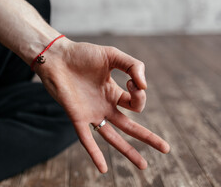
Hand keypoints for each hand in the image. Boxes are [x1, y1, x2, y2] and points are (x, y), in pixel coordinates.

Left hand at [35, 38, 169, 172]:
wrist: (57, 57)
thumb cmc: (82, 54)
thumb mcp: (112, 55)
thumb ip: (133, 65)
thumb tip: (144, 86)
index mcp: (114, 92)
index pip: (136, 103)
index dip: (140, 94)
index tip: (132, 79)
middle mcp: (104, 106)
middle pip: (130, 126)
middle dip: (148, 138)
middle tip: (166, 149)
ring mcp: (92, 113)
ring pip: (113, 137)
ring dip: (128, 151)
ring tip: (143, 166)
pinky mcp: (77, 117)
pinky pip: (87, 139)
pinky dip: (95, 153)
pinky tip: (103, 169)